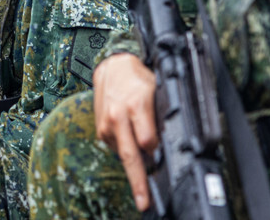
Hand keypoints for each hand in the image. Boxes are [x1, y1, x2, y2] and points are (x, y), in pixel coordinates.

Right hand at [93, 53, 158, 211]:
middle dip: (138, 181)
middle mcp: (119, 117)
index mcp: (136, 105)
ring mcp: (107, 125)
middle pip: (130, 155)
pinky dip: (128, 150)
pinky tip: (133, 141)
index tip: (165, 162)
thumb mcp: (157, 92)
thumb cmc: (139, 80)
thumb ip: (160, 117)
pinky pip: (117, 148)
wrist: (113, 68)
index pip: (148, 140)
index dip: (158, 152)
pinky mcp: (101, 131)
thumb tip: (168, 143)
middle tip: (144, 201)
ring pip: (124, 155)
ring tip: (145, 173)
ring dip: (136, 166)